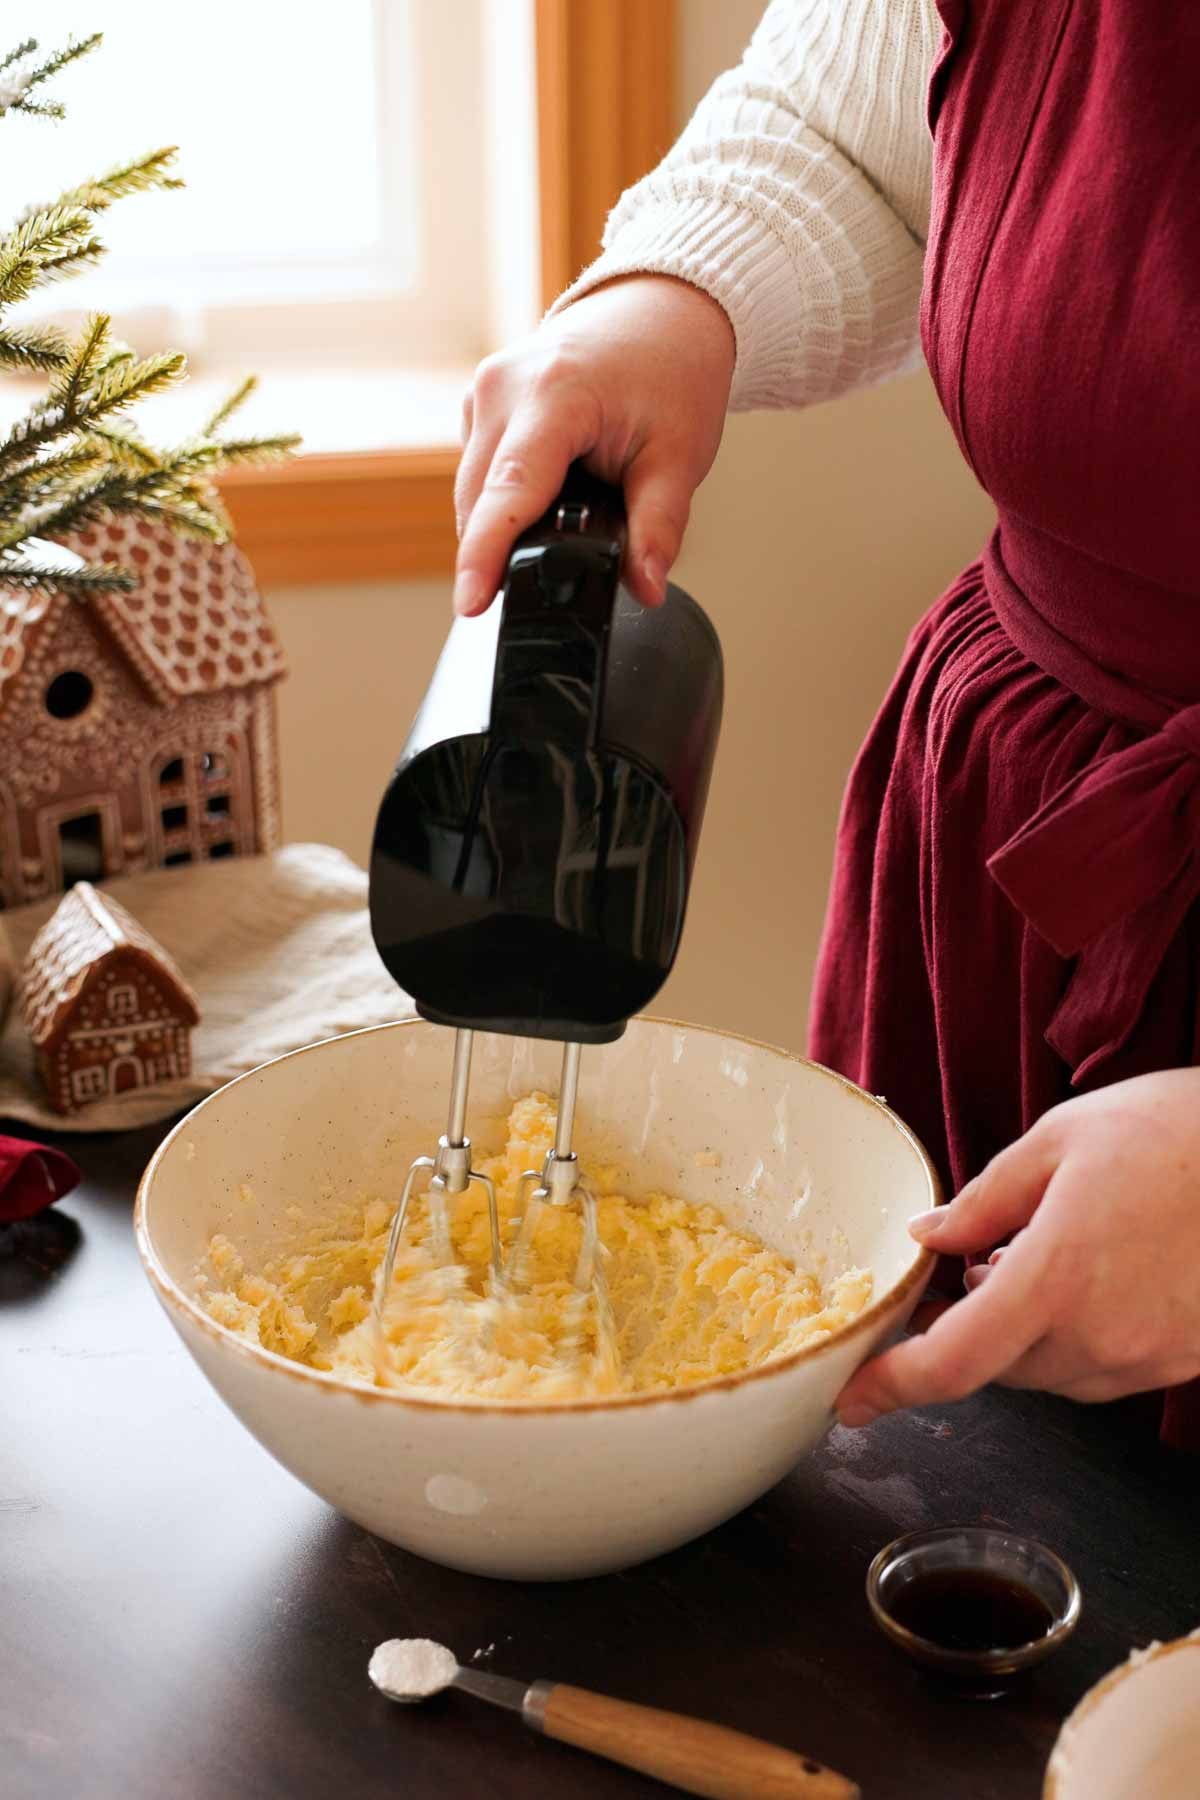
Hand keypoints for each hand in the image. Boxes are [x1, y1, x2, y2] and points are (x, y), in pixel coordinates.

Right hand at [453, 274, 734, 616]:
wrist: (660, 309)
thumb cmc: (671, 371)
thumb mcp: (679, 455)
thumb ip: (659, 527)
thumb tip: (646, 588)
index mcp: (554, 395)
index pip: (509, 491)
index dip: (486, 555)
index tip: (471, 603)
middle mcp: (504, 387)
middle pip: (480, 501)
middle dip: (499, 554)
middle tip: (543, 588)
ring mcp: (484, 390)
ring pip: (471, 491)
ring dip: (501, 526)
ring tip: (556, 531)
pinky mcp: (479, 401)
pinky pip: (476, 472)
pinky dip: (502, 499)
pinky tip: (544, 500)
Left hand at [837, 1068, 1199, 1423]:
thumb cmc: (1177, 1133)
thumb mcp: (1060, 1140)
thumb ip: (985, 1199)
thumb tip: (929, 1236)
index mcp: (1055, 1279)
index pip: (952, 1363)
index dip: (892, 1387)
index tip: (852, 1398)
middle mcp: (1099, 1336)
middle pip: (996, 1369)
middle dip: (963, 1333)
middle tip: (955, 1274)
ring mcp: (1146, 1356)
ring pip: (1048, 1372)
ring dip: (1020, 1334)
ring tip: (1026, 1259)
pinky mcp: (1181, 1359)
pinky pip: (1101, 1368)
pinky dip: (1071, 1336)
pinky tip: (1082, 1276)